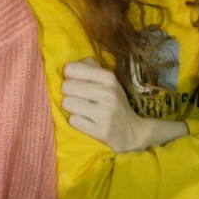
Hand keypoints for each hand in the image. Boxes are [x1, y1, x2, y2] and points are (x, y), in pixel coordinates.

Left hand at [62, 58, 184, 151]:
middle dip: (69, 93)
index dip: (69, 76)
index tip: (76, 82)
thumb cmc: (114, 102)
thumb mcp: (108, 81)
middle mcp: (108, 93)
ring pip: (67, 103)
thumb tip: (68, 66)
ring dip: (71, 108)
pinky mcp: (100, 131)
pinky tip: (86, 121)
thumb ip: (91, 67)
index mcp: (109, 77)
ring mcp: (105, 113)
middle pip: (66, 86)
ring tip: (81, 110)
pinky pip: (72, 121)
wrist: (132, 131)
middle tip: (79, 98)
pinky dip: (76, 121)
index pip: (71, 69)